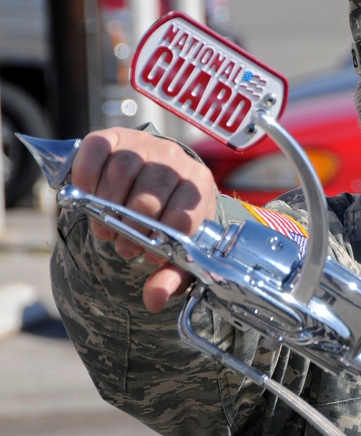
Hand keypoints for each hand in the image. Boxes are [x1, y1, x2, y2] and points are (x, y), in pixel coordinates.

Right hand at [71, 128, 217, 312]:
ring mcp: (147, 144)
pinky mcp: (116, 135)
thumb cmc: (168, 218)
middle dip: (132, 226)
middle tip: (122, 245)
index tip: (150, 255)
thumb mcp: (177, 248)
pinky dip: (86, 174)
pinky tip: (85, 195)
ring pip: (124, 170)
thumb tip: (155, 300)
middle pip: (151, 192)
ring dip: (107, 205)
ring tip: (105, 230)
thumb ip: (171, 276)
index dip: (163, 238)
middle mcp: (176, 160)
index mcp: (199, 185)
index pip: (184, 212)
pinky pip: (98, 149)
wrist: (155, 182)